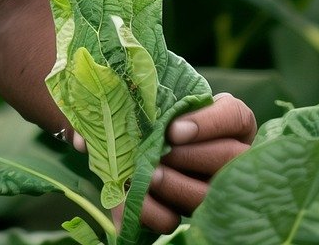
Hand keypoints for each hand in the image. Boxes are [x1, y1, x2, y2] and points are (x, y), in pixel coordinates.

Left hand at [72, 92, 255, 232]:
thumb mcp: (136, 99)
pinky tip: (134, 203)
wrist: (129, 137)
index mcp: (223, 120)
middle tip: (161, 154)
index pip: (235, 117)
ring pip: (213, 193)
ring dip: (179, 187)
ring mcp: (212, 185)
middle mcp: (228, 154)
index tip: (174, 129)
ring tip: (149, 177)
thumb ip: (119, 104)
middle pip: (232, 158)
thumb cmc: (138, 108)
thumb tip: (83, 139)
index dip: (210, 123)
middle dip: (194, 157)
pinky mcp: (188, 209)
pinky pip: (181, 218)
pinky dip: (155, 213)